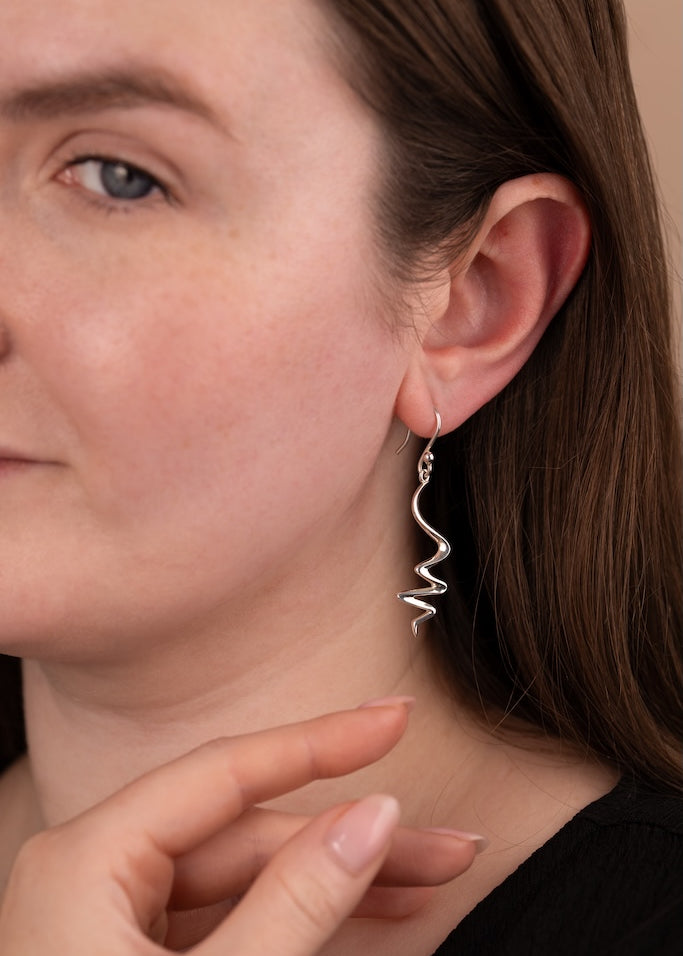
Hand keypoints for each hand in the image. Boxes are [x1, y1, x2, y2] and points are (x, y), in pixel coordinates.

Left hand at [0, 701, 478, 953]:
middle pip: (248, 833)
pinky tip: (364, 915)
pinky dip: (299, 917)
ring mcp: (114, 920)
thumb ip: (296, 901)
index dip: (322, 741)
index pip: (227, 772)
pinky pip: (231, 920)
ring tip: (425, 883)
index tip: (393, 718)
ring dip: (337, 879)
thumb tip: (374, 815)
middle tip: (445, 847)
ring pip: (247, 877)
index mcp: (86, 859)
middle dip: (351, 837)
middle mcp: (95, 873)